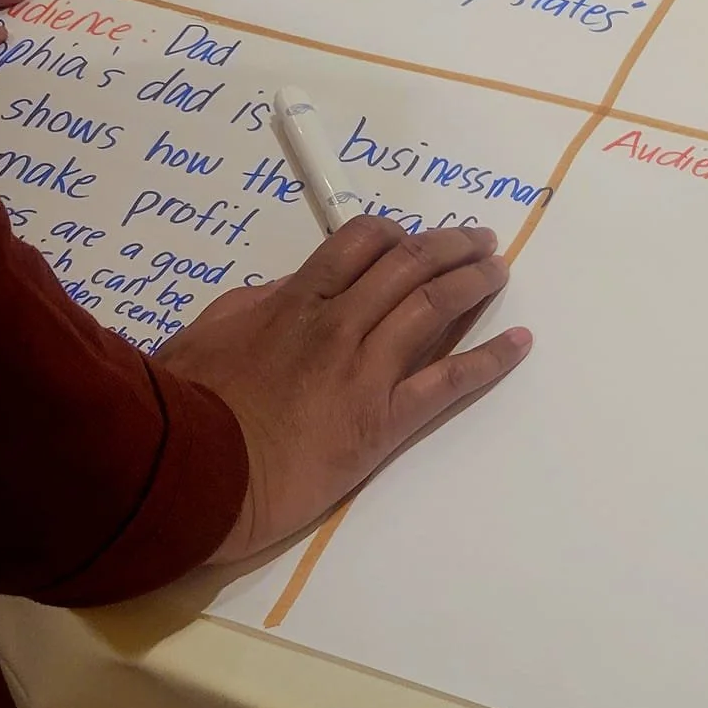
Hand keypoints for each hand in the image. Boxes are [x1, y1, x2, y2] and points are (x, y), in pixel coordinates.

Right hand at [158, 217, 531, 562]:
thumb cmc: (187, 405)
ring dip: (475, 281)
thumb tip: (290, 289)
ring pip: (435, 307)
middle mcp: (340, 324)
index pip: (361, 242)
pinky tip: (520, 343)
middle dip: (451, 246)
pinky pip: (448, 381)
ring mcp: (366, 370)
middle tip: (480, 240)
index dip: (396, 234)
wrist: (193, 473)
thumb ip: (255, 305)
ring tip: (500, 270)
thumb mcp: (209, 332)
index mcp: (296, 301)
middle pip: (410, 265)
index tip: (414, 239)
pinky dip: (490, 359)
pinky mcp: (383, 420)